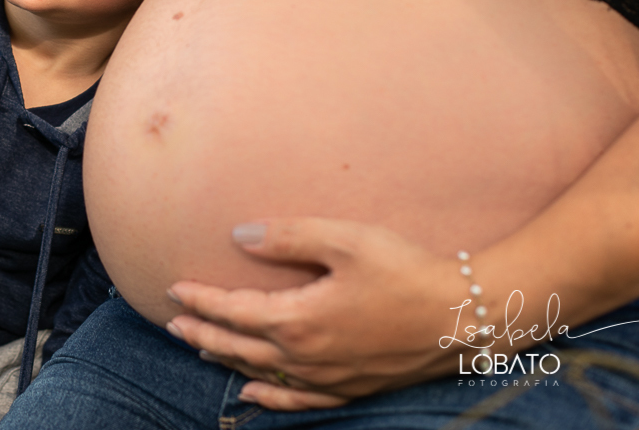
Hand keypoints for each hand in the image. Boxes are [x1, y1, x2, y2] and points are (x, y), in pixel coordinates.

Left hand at [165, 217, 469, 410]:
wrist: (465, 315)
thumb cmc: (406, 270)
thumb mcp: (344, 240)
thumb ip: (287, 238)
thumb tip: (239, 236)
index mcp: (299, 318)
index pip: (234, 311)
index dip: (201, 300)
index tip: (173, 290)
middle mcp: (307, 356)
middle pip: (239, 346)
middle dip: (203, 332)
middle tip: (173, 321)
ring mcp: (329, 378)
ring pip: (262, 374)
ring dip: (227, 360)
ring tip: (200, 347)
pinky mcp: (352, 388)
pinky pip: (298, 401)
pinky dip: (269, 398)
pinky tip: (252, 394)